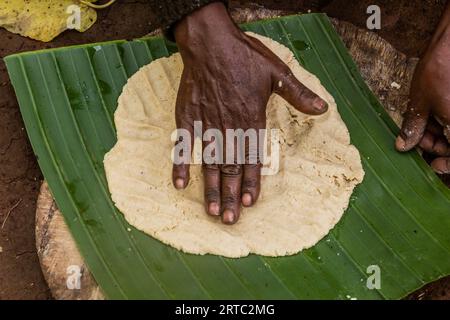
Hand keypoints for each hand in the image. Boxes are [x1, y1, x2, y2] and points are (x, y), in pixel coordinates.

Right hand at [171, 2, 327, 223]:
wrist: (210, 42)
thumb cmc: (244, 56)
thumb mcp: (277, 72)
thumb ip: (298, 94)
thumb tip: (323, 109)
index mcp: (250, 120)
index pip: (252, 159)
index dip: (250, 182)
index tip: (249, 202)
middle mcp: (228, 127)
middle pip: (229, 167)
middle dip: (230, 195)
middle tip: (230, 219)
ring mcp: (206, 124)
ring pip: (208, 162)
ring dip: (210, 187)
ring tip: (211, 209)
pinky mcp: (187, 117)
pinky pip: (183, 145)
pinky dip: (180, 164)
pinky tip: (180, 183)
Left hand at [396, 4, 449, 173]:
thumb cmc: (439, 70)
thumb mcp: (420, 103)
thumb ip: (413, 128)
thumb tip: (403, 146)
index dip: (446, 164)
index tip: (432, 164)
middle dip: (436, 145)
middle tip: (416, 139)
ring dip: (437, 133)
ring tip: (420, 124)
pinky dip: (442, 122)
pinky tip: (429, 116)